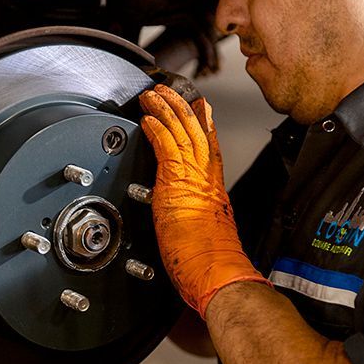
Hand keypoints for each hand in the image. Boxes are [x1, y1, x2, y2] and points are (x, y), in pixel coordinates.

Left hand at [139, 84, 268, 317]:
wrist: (217, 273)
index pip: (209, 146)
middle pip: (195, 131)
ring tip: (152, 96)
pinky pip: (166, 147)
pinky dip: (156, 129)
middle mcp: (207, 178)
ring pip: (181, 132)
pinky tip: (147, 119)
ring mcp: (193, 178)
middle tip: (167, 91)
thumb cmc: (210, 262)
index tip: (201, 107)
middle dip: (181, 107)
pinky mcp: (177, 184)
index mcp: (213, 188)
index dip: (205, 123)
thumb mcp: (205, 230)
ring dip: (164, 110)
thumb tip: (189, 214)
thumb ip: (197, 214)